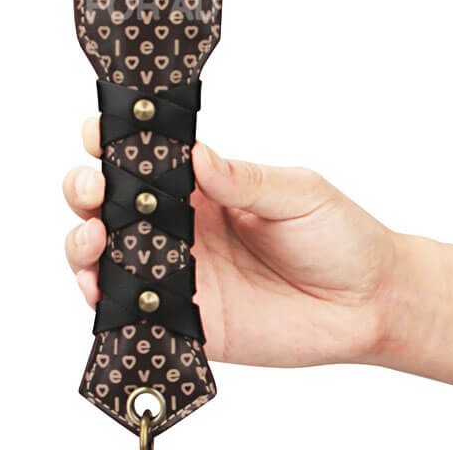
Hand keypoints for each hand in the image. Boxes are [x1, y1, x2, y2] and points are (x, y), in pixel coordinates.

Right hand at [62, 121, 400, 367]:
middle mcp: (180, 225)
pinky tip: (103, 288)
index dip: (112, 141)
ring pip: (107, 256)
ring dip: (84, 243)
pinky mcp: (186, 321)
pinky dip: (107, 301)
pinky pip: (134, 311)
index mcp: (202, 185)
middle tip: (93, 189)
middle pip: (109, 203)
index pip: (143, 157)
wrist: (369, 305)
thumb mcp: (297, 192)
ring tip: (94, 237)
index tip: (98, 133)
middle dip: (84, 190)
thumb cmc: (339, 236)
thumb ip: (245, 178)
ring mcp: (178, 273)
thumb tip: (197, 155)